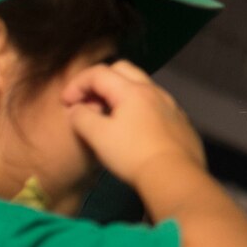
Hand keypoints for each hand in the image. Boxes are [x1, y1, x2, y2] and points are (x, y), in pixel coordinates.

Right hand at [62, 60, 206, 188]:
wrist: (175, 176)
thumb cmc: (133, 154)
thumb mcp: (98, 136)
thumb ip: (81, 117)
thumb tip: (77, 109)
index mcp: (133, 91)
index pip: (99, 73)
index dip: (77, 84)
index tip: (66, 103)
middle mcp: (155, 92)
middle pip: (122, 71)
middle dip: (99, 81)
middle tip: (87, 102)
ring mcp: (171, 106)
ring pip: (141, 87)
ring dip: (120, 94)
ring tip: (107, 115)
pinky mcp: (180, 121)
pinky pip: (155, 105)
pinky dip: (138, 108)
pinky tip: (133, 128)